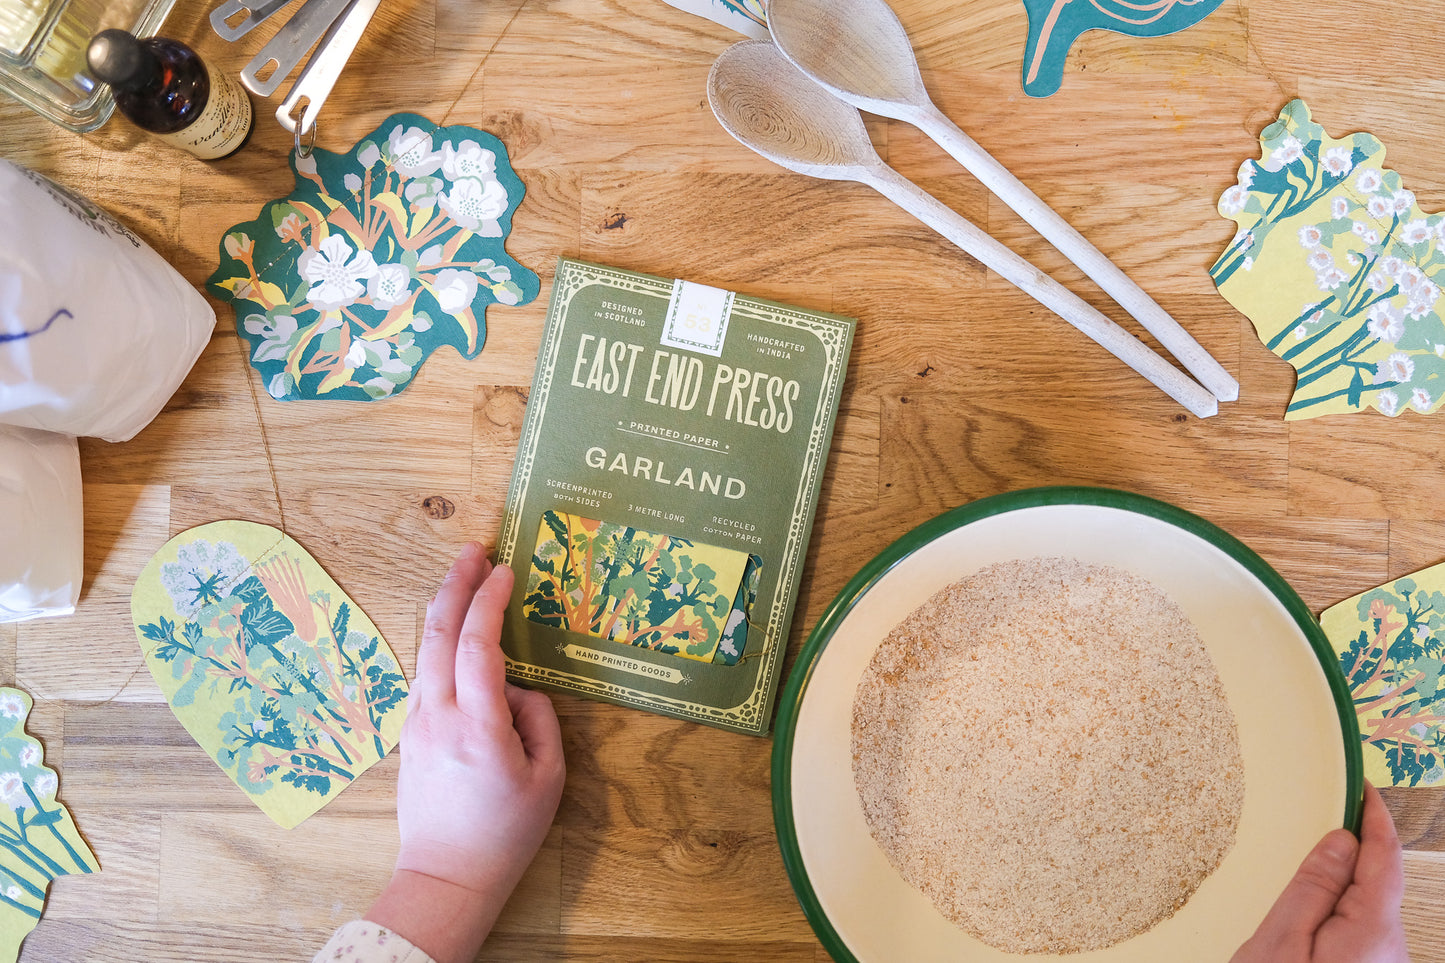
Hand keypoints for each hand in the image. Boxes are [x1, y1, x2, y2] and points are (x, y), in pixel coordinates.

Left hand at [365, 542, 565, 962]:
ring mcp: (418, 723)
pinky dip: (440, 642)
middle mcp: (439, 716)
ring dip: (444, 608)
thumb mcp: (548, 779)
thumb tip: (519, 689)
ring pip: (424, 650)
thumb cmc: (504, 833)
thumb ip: (539, 720)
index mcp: (478, 725)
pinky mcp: (411, 733)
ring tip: (465, 577)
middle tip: (473, 549)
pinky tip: (455, 632)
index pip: (478, 645)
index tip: (505, 569)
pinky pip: (426, 674)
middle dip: (455, 584)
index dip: (489, 601)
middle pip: (438, 633)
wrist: (446, 876)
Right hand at [1232, 783, 1407, 962]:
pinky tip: (1311, 904)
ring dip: (1342, 880)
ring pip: (1368, 904)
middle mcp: (1391, 946)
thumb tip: (1340, 840)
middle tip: (1323, 813)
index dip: (1375, 816)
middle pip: (1378, 880)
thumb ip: (1312, 889)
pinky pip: (1361, 925)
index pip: (1385, 857)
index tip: (1360, 786)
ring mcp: (1382, 959)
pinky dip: (1340, 904)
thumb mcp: (1280, 941)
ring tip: (1305, 860)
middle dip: (1353, 846)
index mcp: (1372, 931)